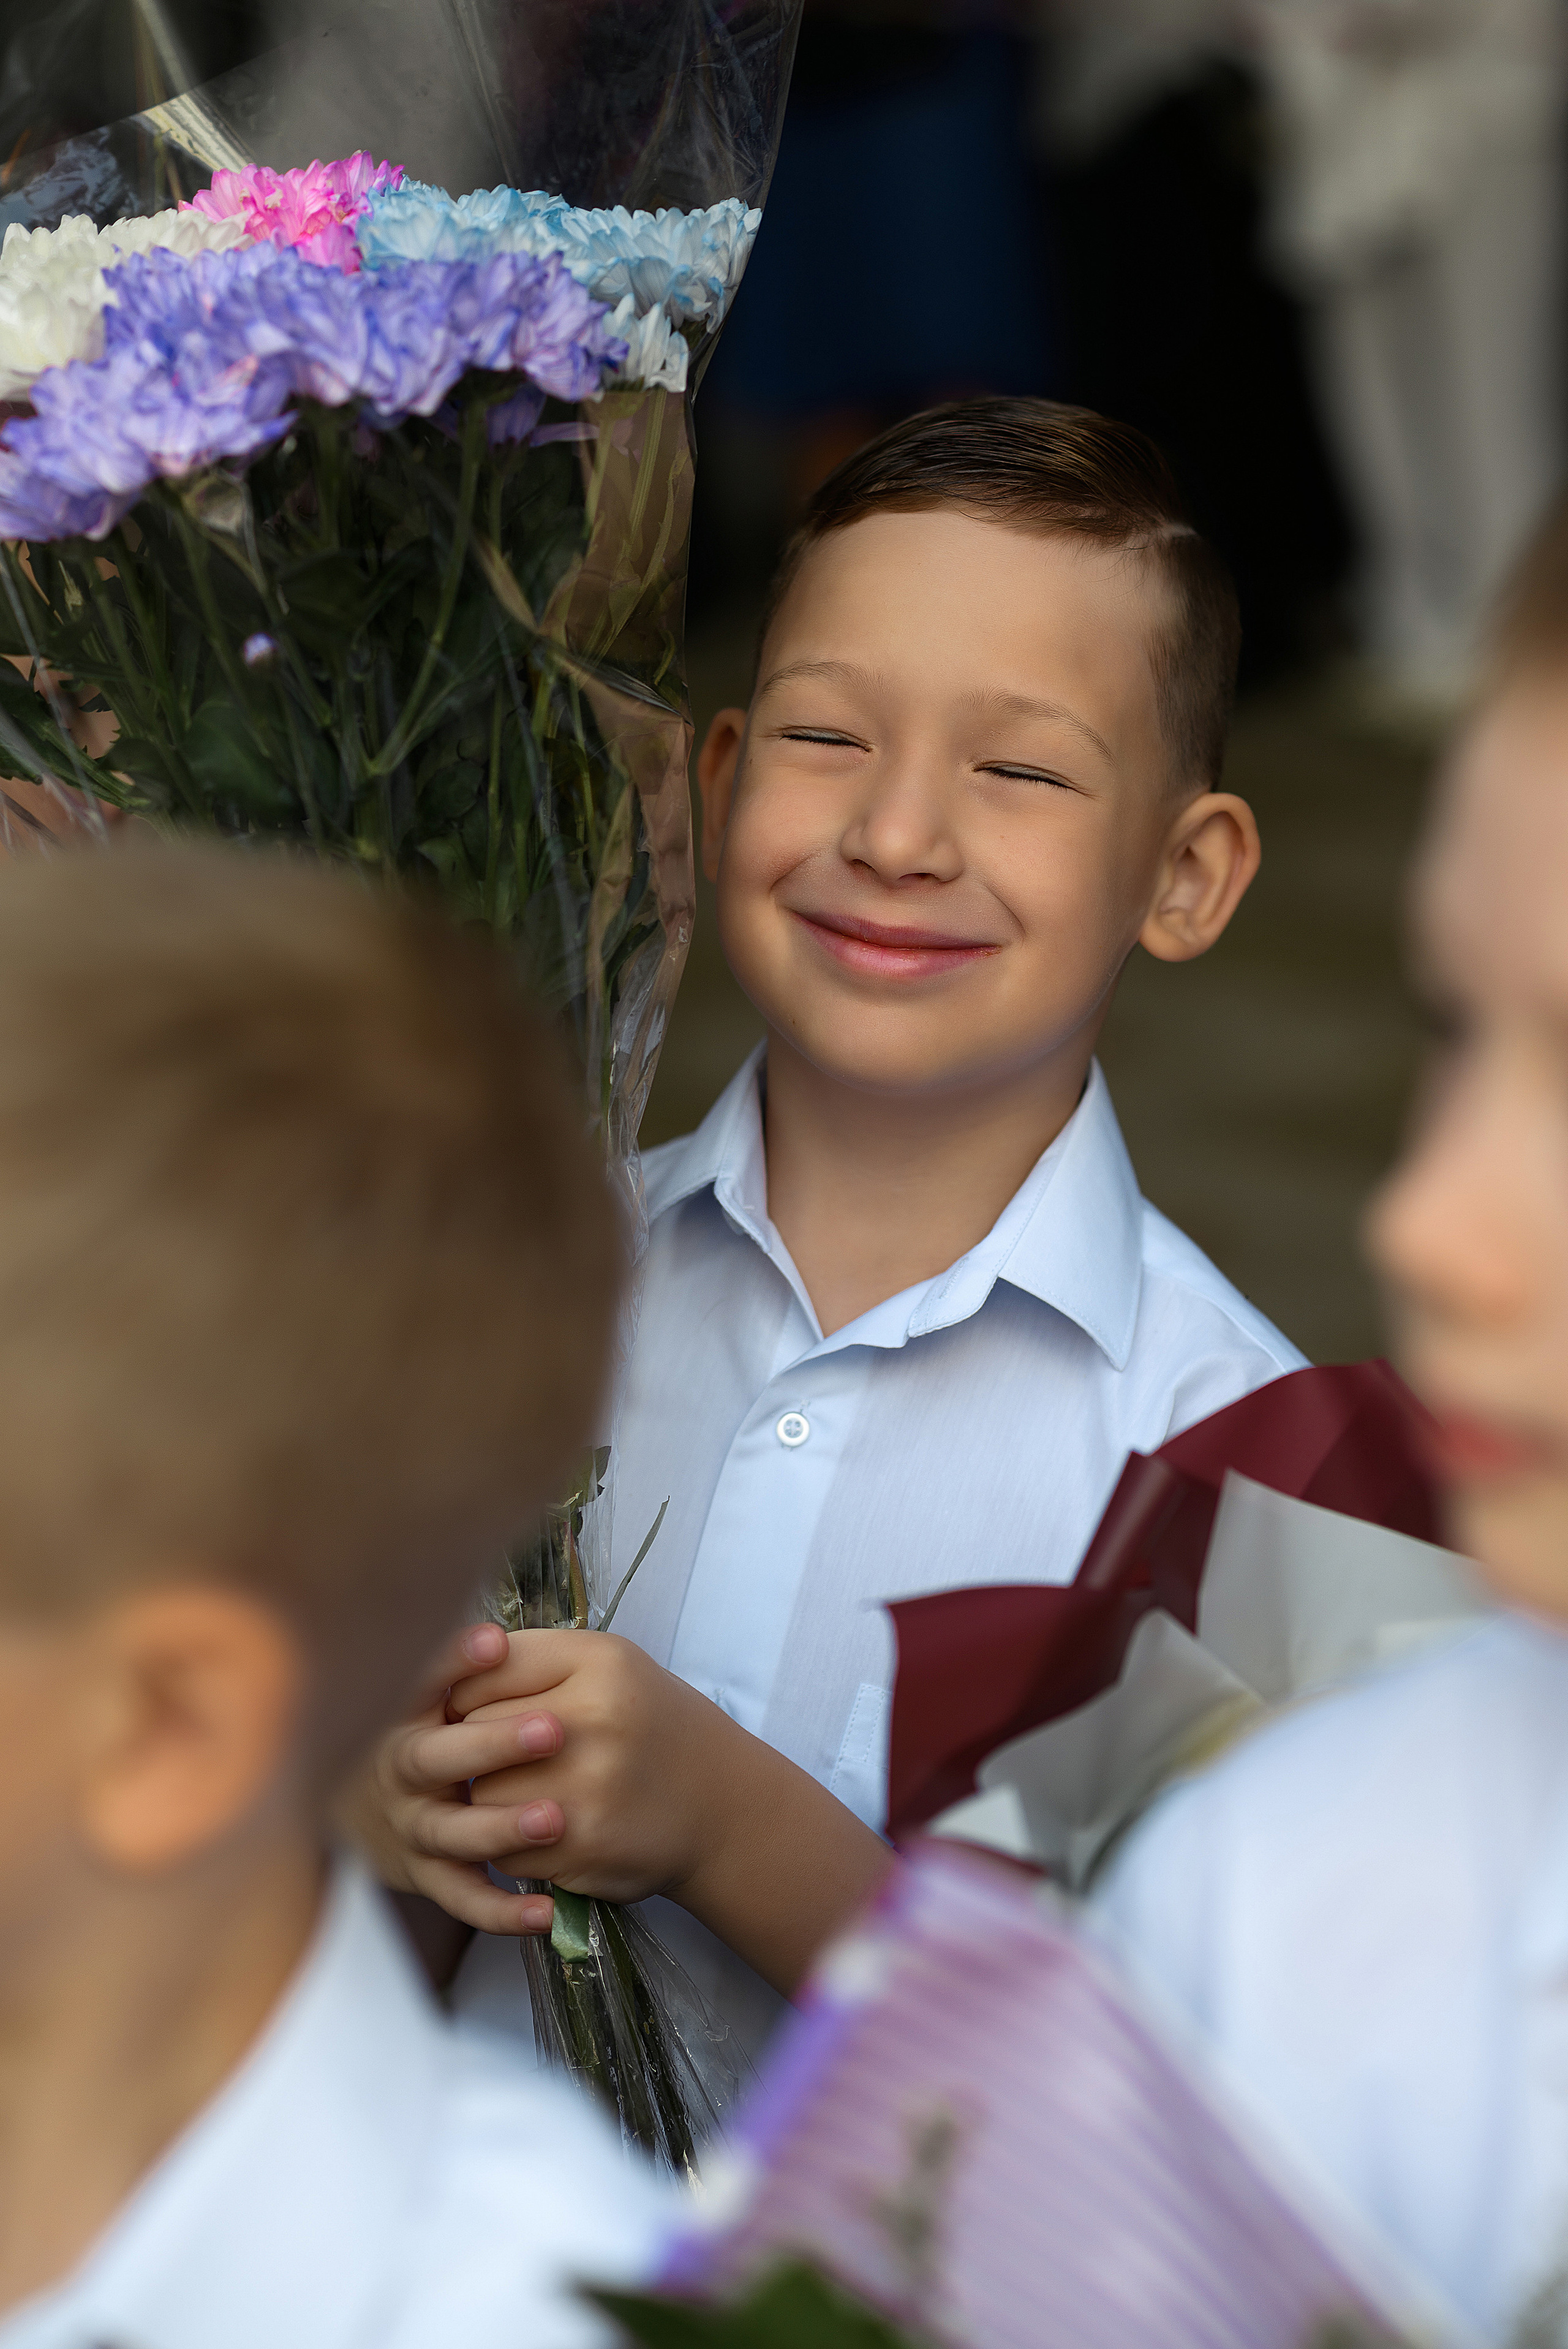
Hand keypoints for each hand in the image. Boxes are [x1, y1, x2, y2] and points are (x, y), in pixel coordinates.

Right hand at [337, 1621, 564, 1937]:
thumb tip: (498, 1633)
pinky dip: (501, 1909)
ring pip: (451, 1832)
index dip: (452, 1662)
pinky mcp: (429, 1874)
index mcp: (403, 1712)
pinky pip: (463, 1897)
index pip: (421, 1680)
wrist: (367, 1804)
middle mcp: (400, 1770)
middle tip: (552, 1731)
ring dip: (500, 1827)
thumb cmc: (424, 1728)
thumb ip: (458, 1664)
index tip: (495, 1643)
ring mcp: (413, 1825)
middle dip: (491, 1745)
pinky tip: (545, 1910)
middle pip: (433, 1757)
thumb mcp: (426, 1690)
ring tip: (553, 1818)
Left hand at [451, 1628, 755, 1903]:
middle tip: (516, 1753)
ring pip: (481, 1795)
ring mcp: (589, 1789)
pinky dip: (513, 1846)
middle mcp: (595, 1720)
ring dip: (491, 1800)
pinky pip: (504, 1848)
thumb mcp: (607, 1666)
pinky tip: (550, 1829)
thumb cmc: (647, 1724)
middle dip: (481, 1746)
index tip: (487, 1705)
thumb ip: (528, 1660)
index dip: (473, 1692)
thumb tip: (440, 1683)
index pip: (483, 1670)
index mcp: (598, 1662)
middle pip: (476, 1731)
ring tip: (532, 1791)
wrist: (721, 1805)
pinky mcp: (583, 1849)